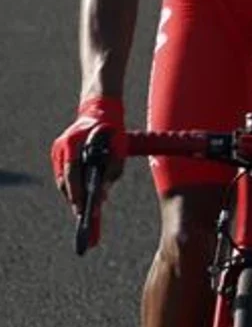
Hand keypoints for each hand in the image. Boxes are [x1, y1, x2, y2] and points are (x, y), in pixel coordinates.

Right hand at [51, 96, 126, 232]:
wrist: (100, 110)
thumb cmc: (112, 130)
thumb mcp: (118, 148)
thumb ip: (112, 170)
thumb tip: (103, 195)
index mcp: (73, 143)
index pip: (72, 174)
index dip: (77, 193)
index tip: (81, 210)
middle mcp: (61, 147)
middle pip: (65, 181)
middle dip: (74, 199)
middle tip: (83, 216)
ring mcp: (58, 150)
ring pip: (63, 179)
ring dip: (73, 193)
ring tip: (84, 209)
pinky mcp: (59, 152)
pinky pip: (65, 173)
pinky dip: (73, 185)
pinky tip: (82, 195)